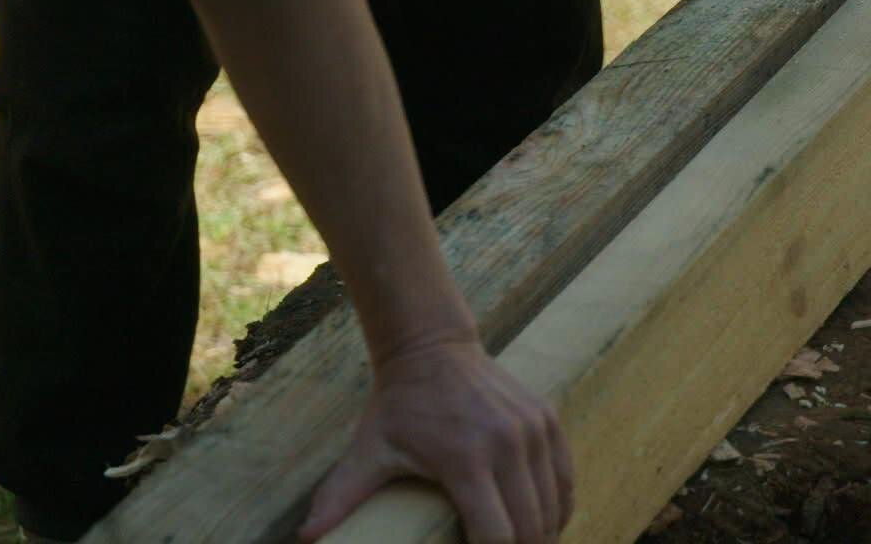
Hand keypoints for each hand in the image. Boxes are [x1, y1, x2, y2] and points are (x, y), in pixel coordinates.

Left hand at [299, 334, 571, 542]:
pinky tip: (545, 523)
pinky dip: (559, 507)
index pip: (497, 535)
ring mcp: (533, 429)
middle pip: (531, 527)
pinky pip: (565, 477)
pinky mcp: (547, 419)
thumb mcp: (367, 451)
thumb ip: (339, 497)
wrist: (432, 346)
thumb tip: (305, 538)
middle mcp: (508, 444)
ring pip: (554, 505)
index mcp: (466, 459)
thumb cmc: (399, 405)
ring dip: (542, 535)